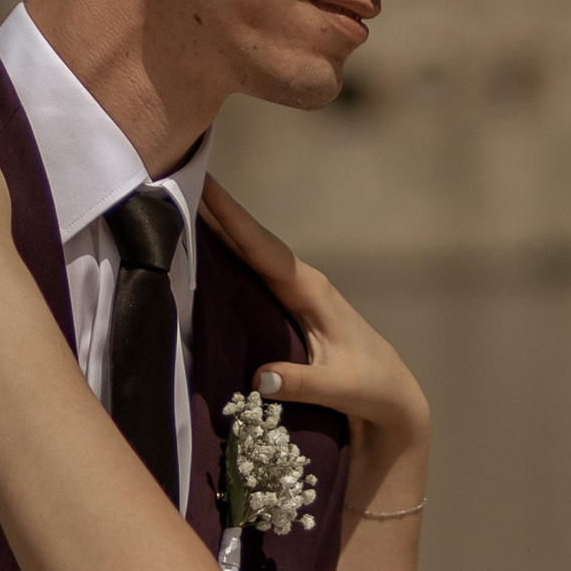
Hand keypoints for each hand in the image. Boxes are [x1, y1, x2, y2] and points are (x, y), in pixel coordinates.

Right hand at [200, 182, 428, 463]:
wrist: (391, 394)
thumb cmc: (370, 386)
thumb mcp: (339, 387)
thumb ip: (301, 383)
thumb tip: (261, 377)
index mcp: (312, 290)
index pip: (264, 249)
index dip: (233, 218)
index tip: (205, 185)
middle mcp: (301, 282)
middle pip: (251, 240)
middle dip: (216, 210)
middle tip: (178, 177)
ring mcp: (295, 292)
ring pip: (249, 253)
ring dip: (217, 228)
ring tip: (180, 201)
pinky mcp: (288, 305)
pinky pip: (250, 272)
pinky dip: (226, 254)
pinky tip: (201, 247)